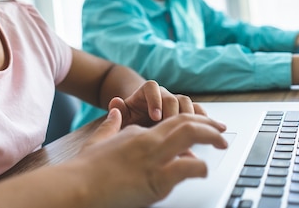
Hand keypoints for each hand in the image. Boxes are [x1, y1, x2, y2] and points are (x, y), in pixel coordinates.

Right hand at [77, 108, 227, 207]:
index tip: (199, 134)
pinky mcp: (156, 179)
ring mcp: (153, 157)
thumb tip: (114, 111)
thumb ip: (109, 125)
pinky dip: (200, 167)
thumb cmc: (84, 171)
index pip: (170, 125)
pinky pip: (188, 167)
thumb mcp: (97, 141)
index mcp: (137, 134)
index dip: (188, 128)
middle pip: (185, 121)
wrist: (76, 187)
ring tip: (222, 143)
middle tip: (221, 131)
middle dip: (207, 124)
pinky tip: (204, 170)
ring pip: (190, 135)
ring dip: (210, 137)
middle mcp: (148, 140)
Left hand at [107, 80, 206, 126]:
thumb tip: (115, 102)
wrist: (141, 118)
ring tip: (191, 131)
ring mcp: (176, 102)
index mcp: (146, 92)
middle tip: (173, 128)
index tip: (155, 117)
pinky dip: (203, 118)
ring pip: (186, 102)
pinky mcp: (186, 111)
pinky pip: (197, 110)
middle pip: (172, 97)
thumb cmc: (131, 119)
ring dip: (189, 116)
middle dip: (173, 112)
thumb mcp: (123, 116)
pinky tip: (210, 129)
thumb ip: (119, 111)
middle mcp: (163, 94)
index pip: (151, 88)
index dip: (155, 100)